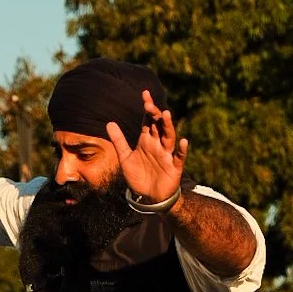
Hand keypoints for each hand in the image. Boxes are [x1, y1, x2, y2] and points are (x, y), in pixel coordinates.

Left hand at [106, 89, 186, 203]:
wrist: (148, 198)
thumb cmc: (138, 177)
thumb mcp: (125, 158)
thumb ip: (118, 141)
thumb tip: (109, 122)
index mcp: (146, 141)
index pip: (147, 120)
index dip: (147, 108)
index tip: (144, 94)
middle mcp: (158, 145)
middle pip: (158, 125)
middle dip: (155, 114)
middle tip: (150, 104)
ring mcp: (167, 155)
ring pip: (169, 137)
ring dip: (168, 126)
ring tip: (165, 114)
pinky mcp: (174, 167)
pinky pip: (179, 157)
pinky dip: (182, 150)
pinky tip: (183, 141)